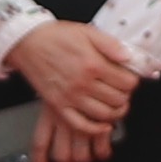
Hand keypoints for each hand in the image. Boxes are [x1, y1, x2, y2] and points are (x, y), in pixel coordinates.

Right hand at [6, 19, 138, 161]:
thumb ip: (111, 45)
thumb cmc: (56, 36)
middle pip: (118, 100)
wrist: (28, 42)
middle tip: (122, 91)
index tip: (129, 79)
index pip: (127, 82)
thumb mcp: (87, 32)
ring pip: (104, 114)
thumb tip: (128, 58)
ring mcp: (70, 97)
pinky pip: (81, 125)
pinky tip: (103, 125)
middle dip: (125, 96)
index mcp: (93, 64)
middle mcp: (83, 83)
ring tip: (115, 105)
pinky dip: (95, 129)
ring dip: (115, 112)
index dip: (132, 81)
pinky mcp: (58, 105)